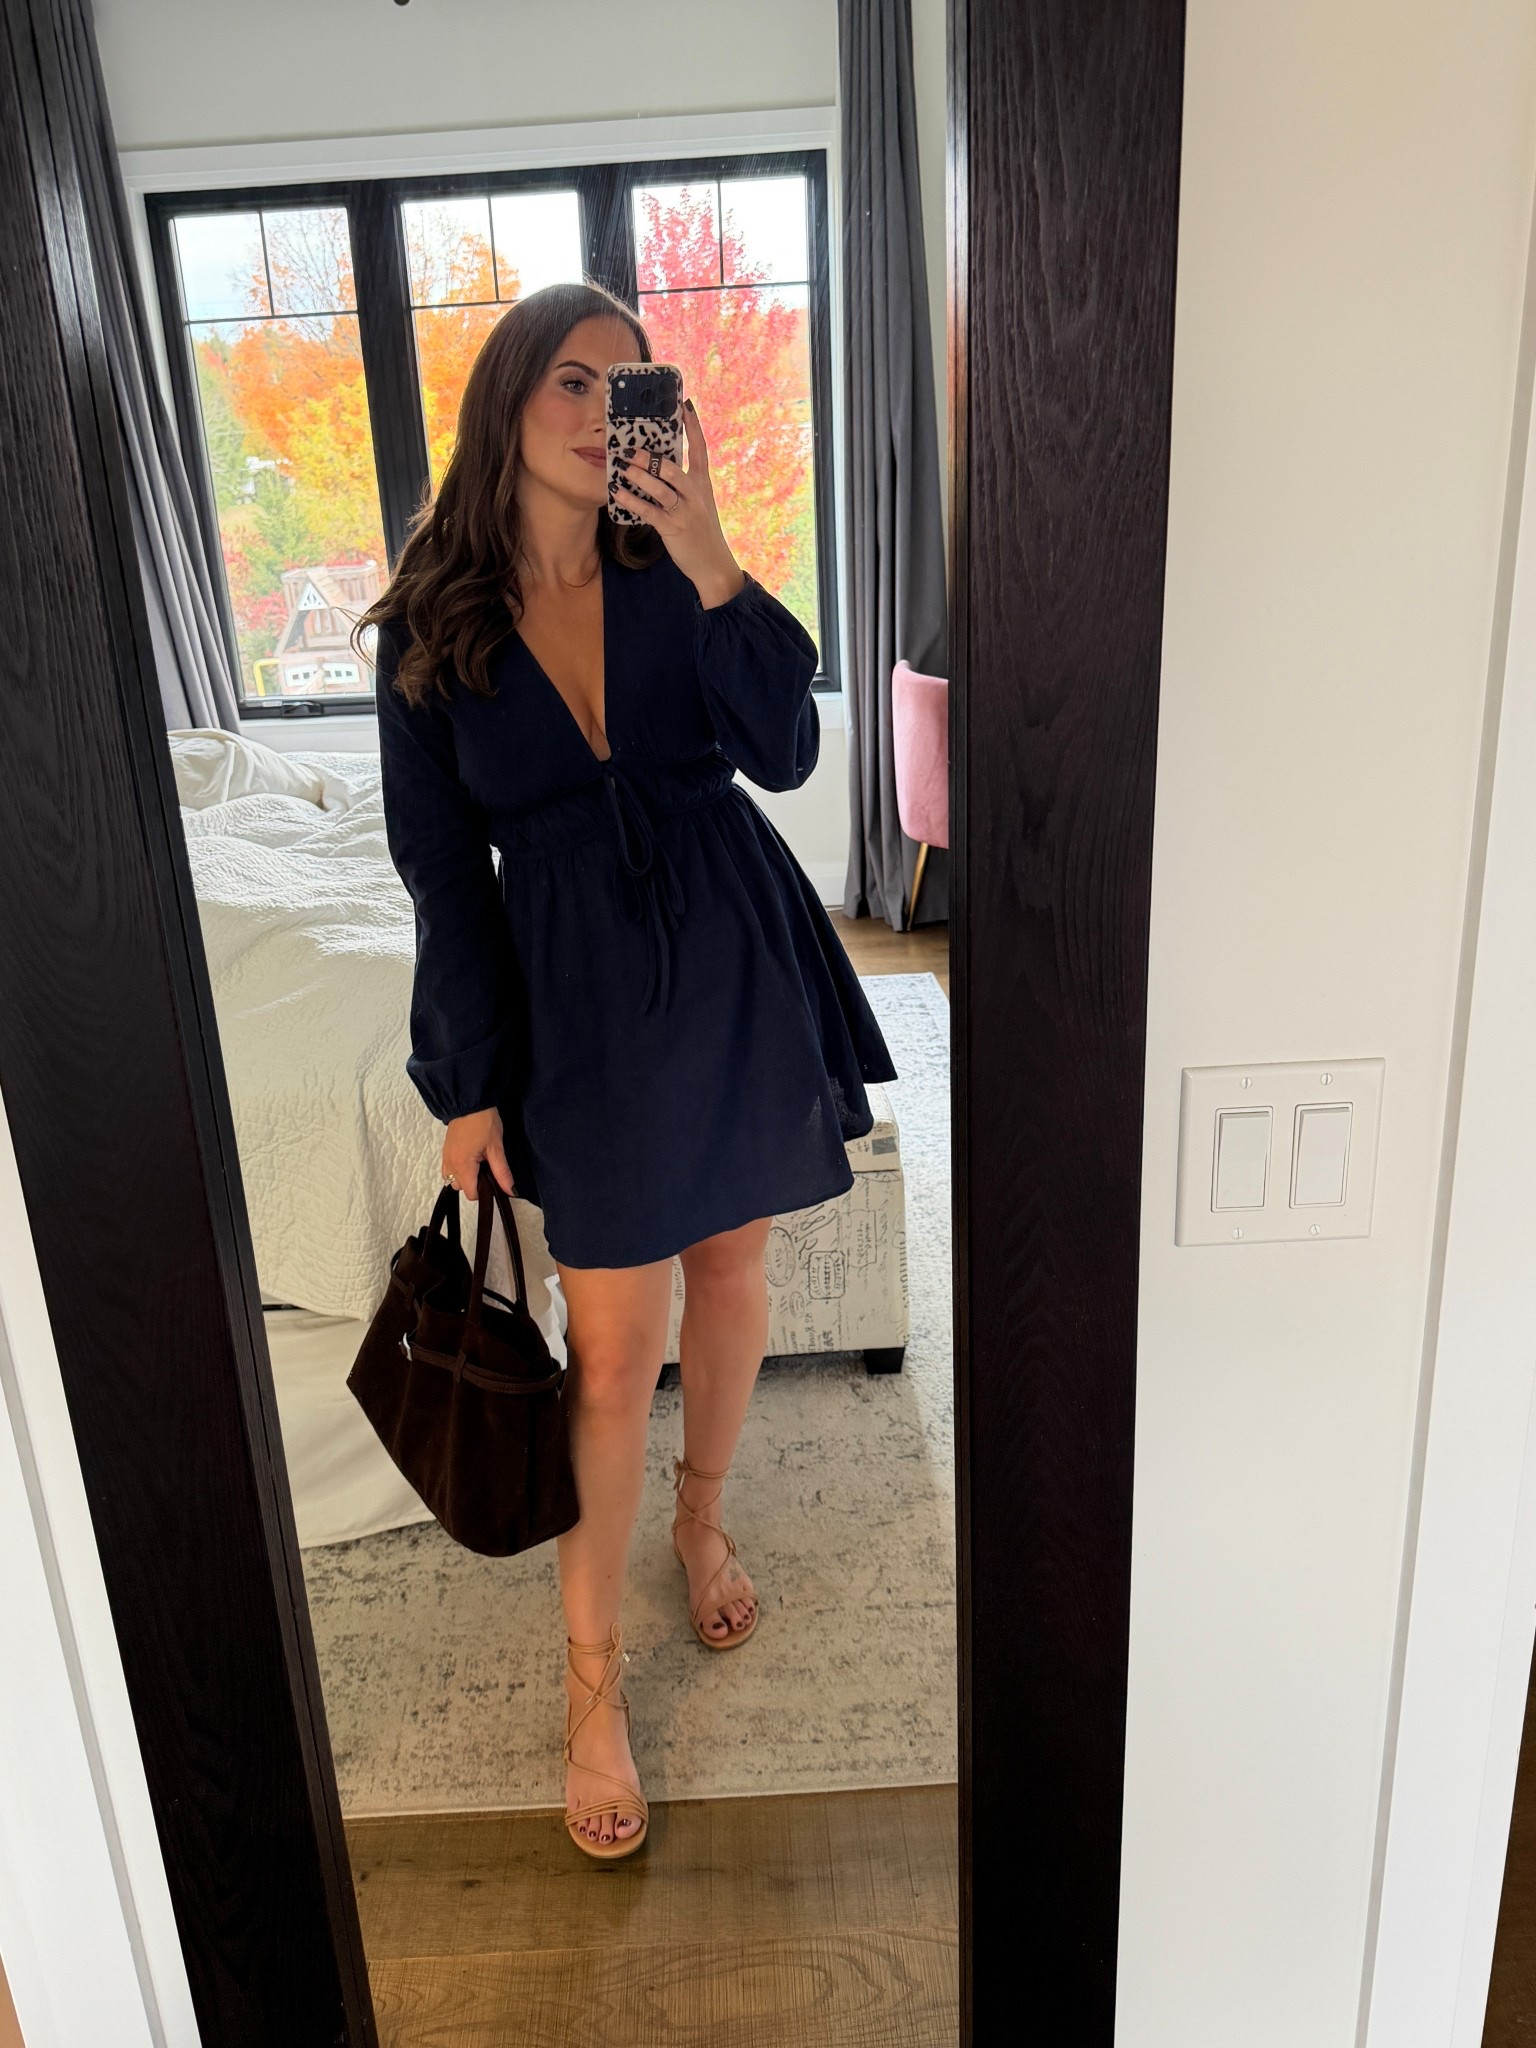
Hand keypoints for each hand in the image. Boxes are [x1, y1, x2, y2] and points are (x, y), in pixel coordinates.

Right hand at [442, 1106, 514, 1197]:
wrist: (469, 1102)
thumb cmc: (483, 1122)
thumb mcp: (496, 1148)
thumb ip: (502, 1172)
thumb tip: (510, 1190)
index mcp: (462, 1165)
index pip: (471, 1193)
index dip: (484, 1191)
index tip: (493, 1180)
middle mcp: (450, 1164)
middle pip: (461, 1188)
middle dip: (475, 1183)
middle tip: (488, 1168)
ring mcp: (446, 1157)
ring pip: (453, 1180)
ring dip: (466, 1177)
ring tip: (479, 1163)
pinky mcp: (445, 1151)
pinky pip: (449, 1169)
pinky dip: (459, 1169)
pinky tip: (471, 1159)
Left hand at [612, 398, 746, 608]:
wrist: (714, 565)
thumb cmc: (702, 534)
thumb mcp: (700, 505)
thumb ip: (685, 487)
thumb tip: (660, 468)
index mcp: (703, 485)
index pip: (700, 449)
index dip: (693, 427)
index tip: (685, 406)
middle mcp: (695, 495)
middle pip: (673, 468)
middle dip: (651, 458)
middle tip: (632, 450)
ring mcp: (685, 511)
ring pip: (661, 488)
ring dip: (639, 476)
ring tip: (622, 467)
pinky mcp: (673, 528)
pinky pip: (649, 511)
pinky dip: (632, 501)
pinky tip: (618, 493)